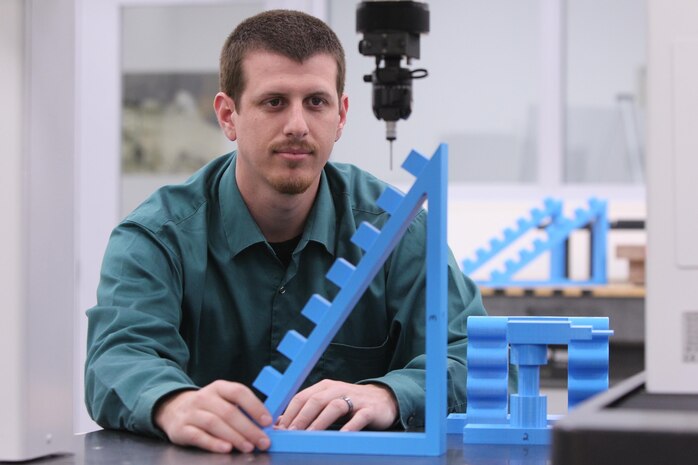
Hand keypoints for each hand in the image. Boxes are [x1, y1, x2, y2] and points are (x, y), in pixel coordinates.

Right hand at [154, 380, 271, 453]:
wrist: (172, 409)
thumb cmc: (207, 407)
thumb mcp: (222, 400)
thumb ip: (241, 409)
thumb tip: (264, 424)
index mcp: (219, 387)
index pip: (239, 392)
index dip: (255, 406)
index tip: (267, 421)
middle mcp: (204, 397)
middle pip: (229, 412)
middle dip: (249, 428)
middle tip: (263, 441)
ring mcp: (191, 413)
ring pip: (215, 424)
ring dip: (235, 436)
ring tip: (249, 447)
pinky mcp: (181, 429)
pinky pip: (198, 436)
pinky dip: (213, 443)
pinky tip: (226, 449)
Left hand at [275, 380, 397, 431]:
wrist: (384, 399)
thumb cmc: (350, 403)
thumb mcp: (327, 402)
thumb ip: (307, 411)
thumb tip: (280, 422)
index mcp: (325, 387)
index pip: (302, 397)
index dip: (289, 412)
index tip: (280, 428)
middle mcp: (338, 389)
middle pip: (316, 400)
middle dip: (301, 418)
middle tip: (291, 433)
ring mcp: (355, 398)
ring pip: (334, 407)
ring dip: (320, 422)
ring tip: (310, 436)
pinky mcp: (370, 409)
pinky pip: (359, 418)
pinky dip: (349, 427)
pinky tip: (341, 436)